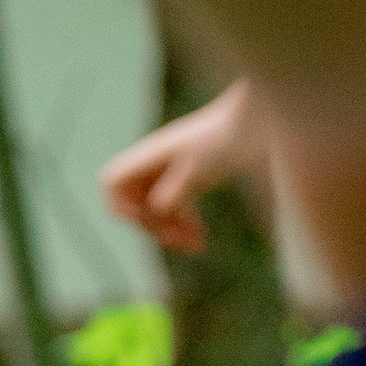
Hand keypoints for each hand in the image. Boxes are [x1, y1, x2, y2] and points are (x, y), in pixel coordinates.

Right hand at [100, 84, 263, 250]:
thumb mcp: (201, 166)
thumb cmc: (226, 138)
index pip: (112, 183)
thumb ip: (178, 188)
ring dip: (169, 232)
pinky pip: (172, 209)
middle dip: (155, 227)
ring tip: (195, 245)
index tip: (146, 219)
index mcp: (149, 156)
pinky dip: (181, 226)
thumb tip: (157, 209)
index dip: (121, 207)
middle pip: (134, 205)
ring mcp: (168, 171)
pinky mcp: (185, 178)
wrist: (252, 121)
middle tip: (182, 242)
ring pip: (154, 211)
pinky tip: (199, 238)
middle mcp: (153, 163)